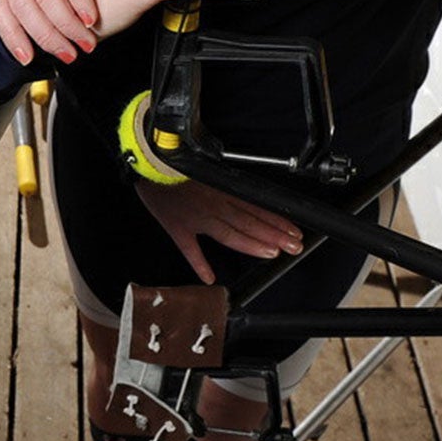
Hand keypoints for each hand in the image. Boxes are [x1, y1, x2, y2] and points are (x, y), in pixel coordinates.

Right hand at [135, 179, 302, 284]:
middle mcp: (214, 206)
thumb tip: (240, 188)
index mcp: (221, 191)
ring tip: (271, 253)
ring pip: (230, 235)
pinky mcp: (177, 228)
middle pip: (249, 223)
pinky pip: (190, 250)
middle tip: (294, 247)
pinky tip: (210, 278)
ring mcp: (197, 219)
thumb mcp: (205, 165)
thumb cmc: (174, 163)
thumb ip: (223, 181)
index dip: (276, 221)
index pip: (255, 208)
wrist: (147, 161)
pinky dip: (200, 265)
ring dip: (252, 245)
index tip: (294, 231)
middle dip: (274, 235)